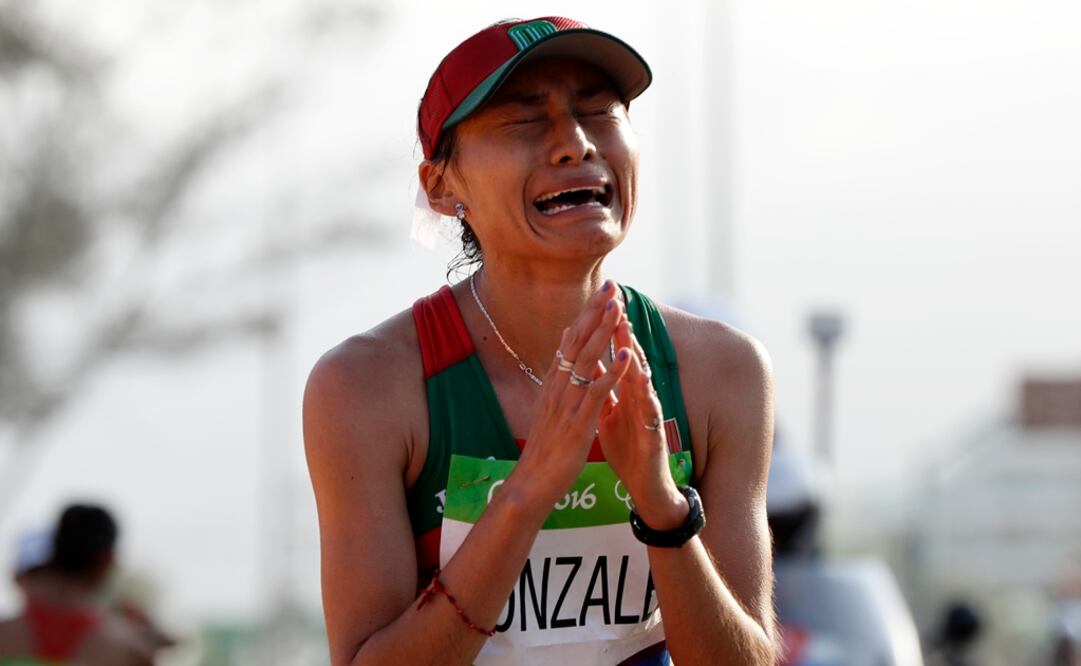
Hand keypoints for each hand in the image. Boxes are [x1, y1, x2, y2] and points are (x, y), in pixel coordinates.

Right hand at [511, 281, 634, 506]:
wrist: (532, 483)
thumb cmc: (545, 449)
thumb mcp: (550, 408)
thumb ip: (558, 381)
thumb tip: (562, 355)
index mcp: (553, 383)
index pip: (571, 339)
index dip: (588, 314)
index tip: (603, 291)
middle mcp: (558, 387)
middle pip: (578, 341)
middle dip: (596, 312)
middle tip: (612, 285)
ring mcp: (567, 403)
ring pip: (587, 360)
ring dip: (604, 332)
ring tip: (618, 308)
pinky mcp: (578, 422)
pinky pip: (597, 393)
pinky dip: (613, 373)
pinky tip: (627, 357)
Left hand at [597, 315, 688, 530]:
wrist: (645, 484)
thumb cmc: (628, 447)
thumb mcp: (608, 413)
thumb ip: (602, 387)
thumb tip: (591, 360)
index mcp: (624, 391)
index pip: (616, 354)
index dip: (607, 330)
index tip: (598, 302)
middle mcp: (638, 397)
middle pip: (630, 358)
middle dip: (622, 330)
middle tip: (615, 300)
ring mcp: (648, 413)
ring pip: (642, 378)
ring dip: (635, 353)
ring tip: (627, 329)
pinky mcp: (653, 433)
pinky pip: (649, 411)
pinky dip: (645, 394)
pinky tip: (643, 379)